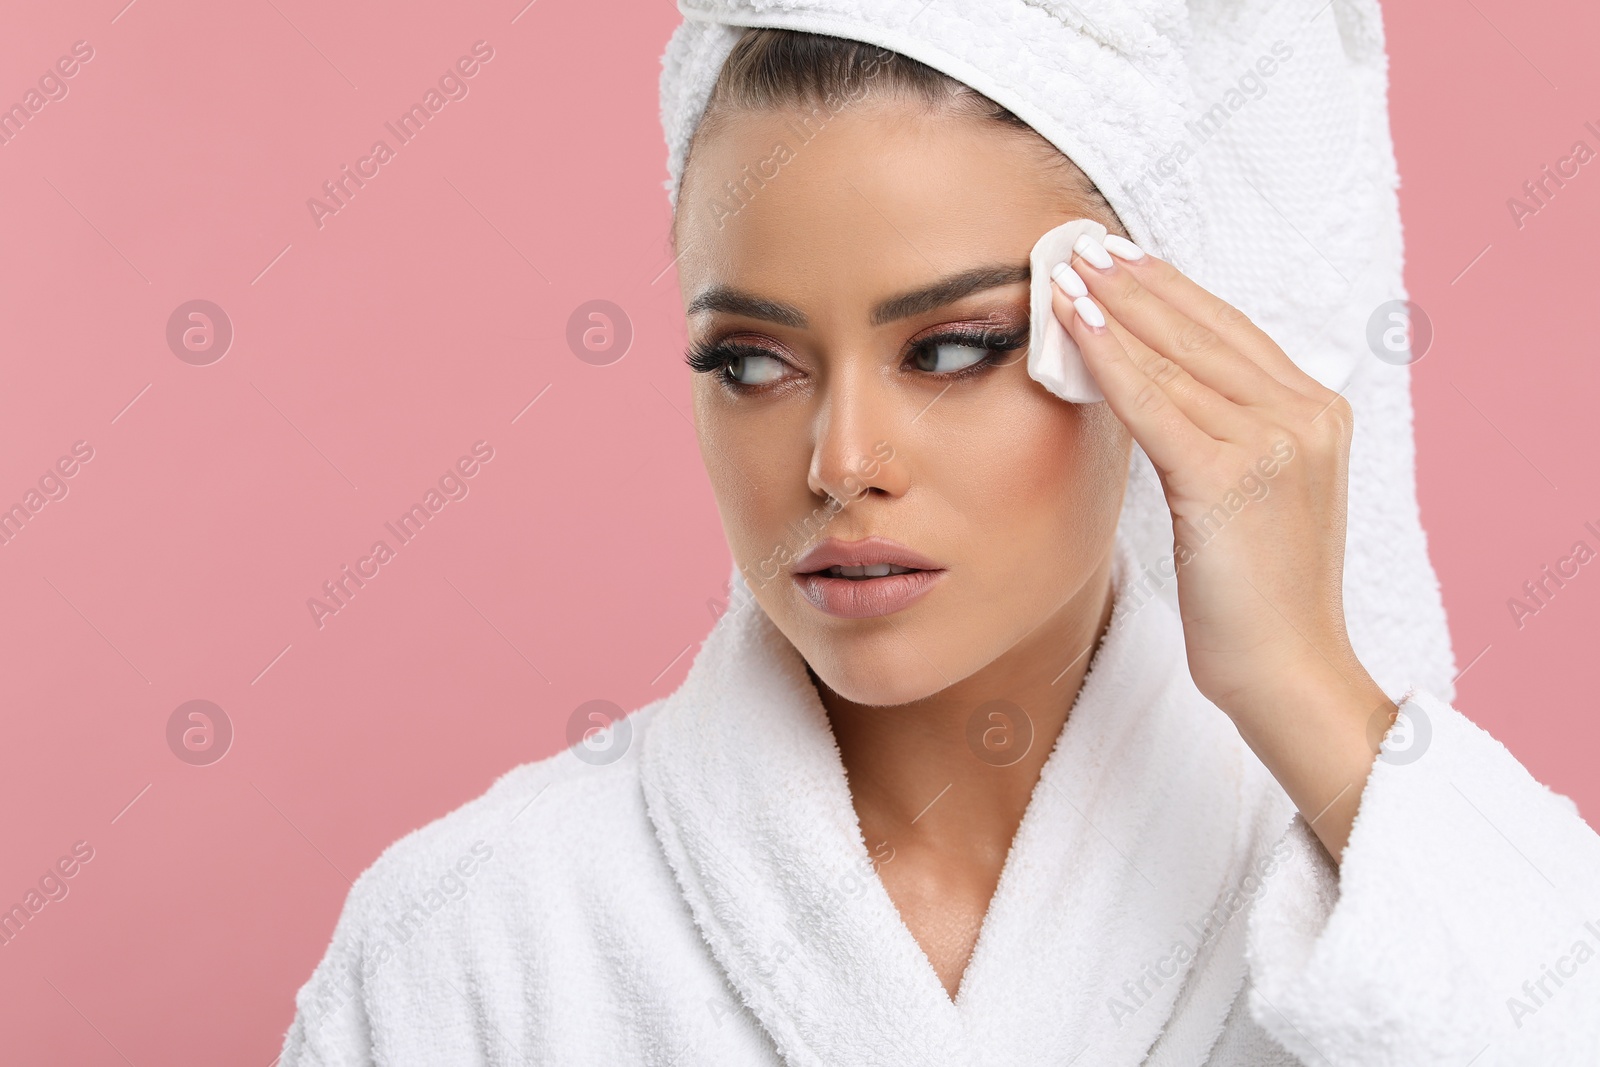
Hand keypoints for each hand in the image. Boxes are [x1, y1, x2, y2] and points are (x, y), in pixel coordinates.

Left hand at [1050, 234, 1394, 860]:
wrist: (1288, 673)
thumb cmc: (1256, 600)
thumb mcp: (1245, 501)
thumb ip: (1219, 437)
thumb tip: (1157, 392)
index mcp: (1316, 413)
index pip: (1230, 332)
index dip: (1171, 290)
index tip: (1122, 257)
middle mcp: (1306, 414)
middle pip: (1204, 328)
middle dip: (1137, 281)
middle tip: (1083, 241)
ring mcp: (1276, 441)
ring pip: (1176, 355)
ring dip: (1113, 306)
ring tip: (1064, 268)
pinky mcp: (1233, 475)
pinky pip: (1156, 401)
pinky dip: (1109, 356)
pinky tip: (1073, 323)